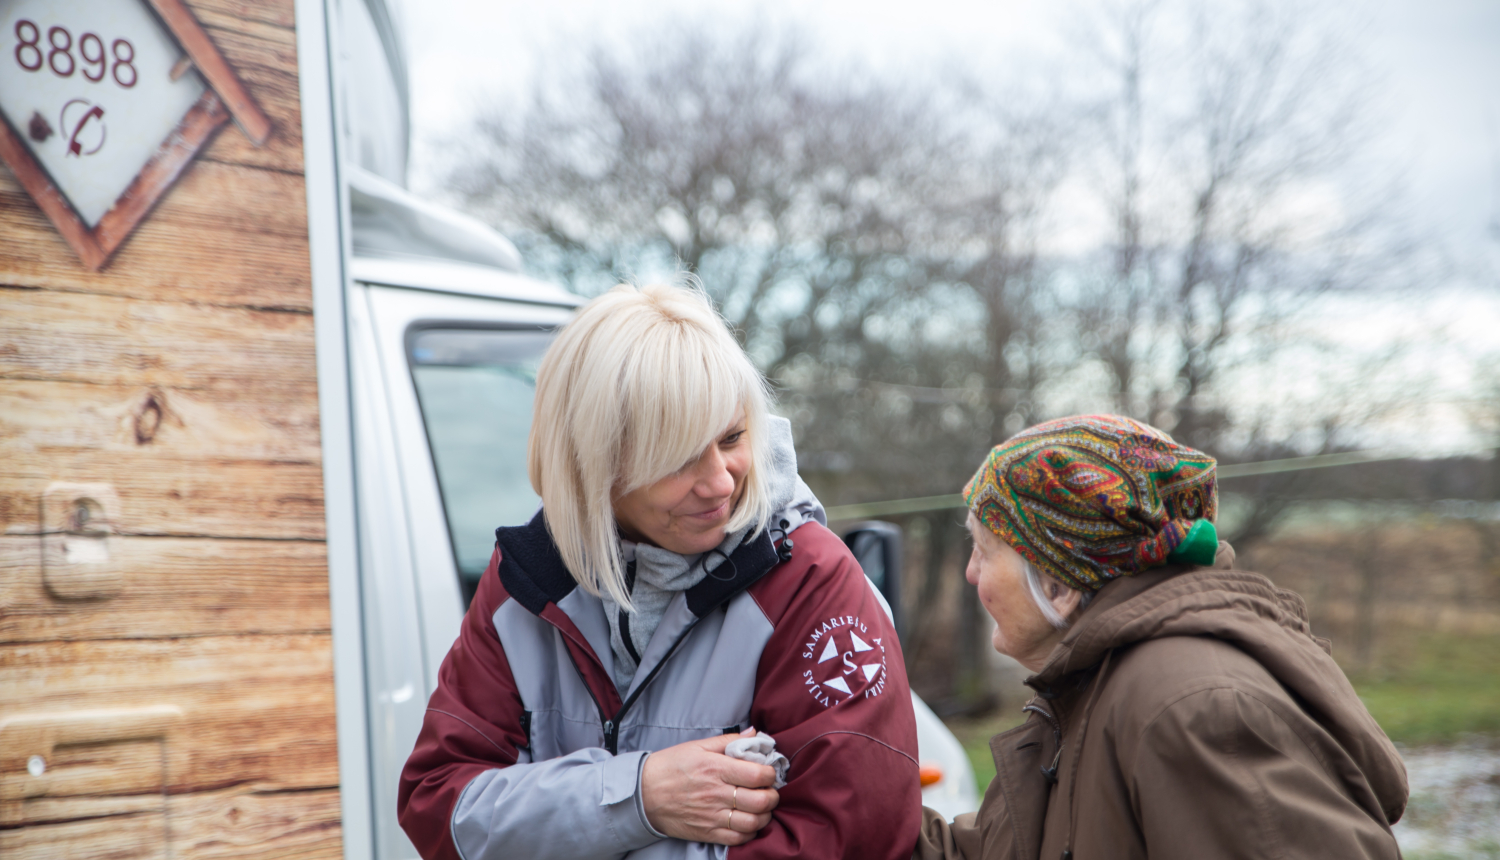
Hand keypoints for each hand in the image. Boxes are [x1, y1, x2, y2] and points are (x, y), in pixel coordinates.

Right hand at [641, 727, 780, 844]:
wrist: (643, 793)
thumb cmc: (670, 766)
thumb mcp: (698, 747)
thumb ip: (729, 741)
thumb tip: (754, 734)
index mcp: (716, 769)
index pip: (758, 775)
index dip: (770, 774)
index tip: (768, 773)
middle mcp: (716, 794)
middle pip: (761, 801)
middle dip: (772, 796)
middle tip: (769, 791)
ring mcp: (712, 816)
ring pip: (753, 823)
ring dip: (764, 816)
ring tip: (761, 808)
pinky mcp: (707, 832)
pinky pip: (738, 839)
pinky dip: (750, 833)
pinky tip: (747, 823)